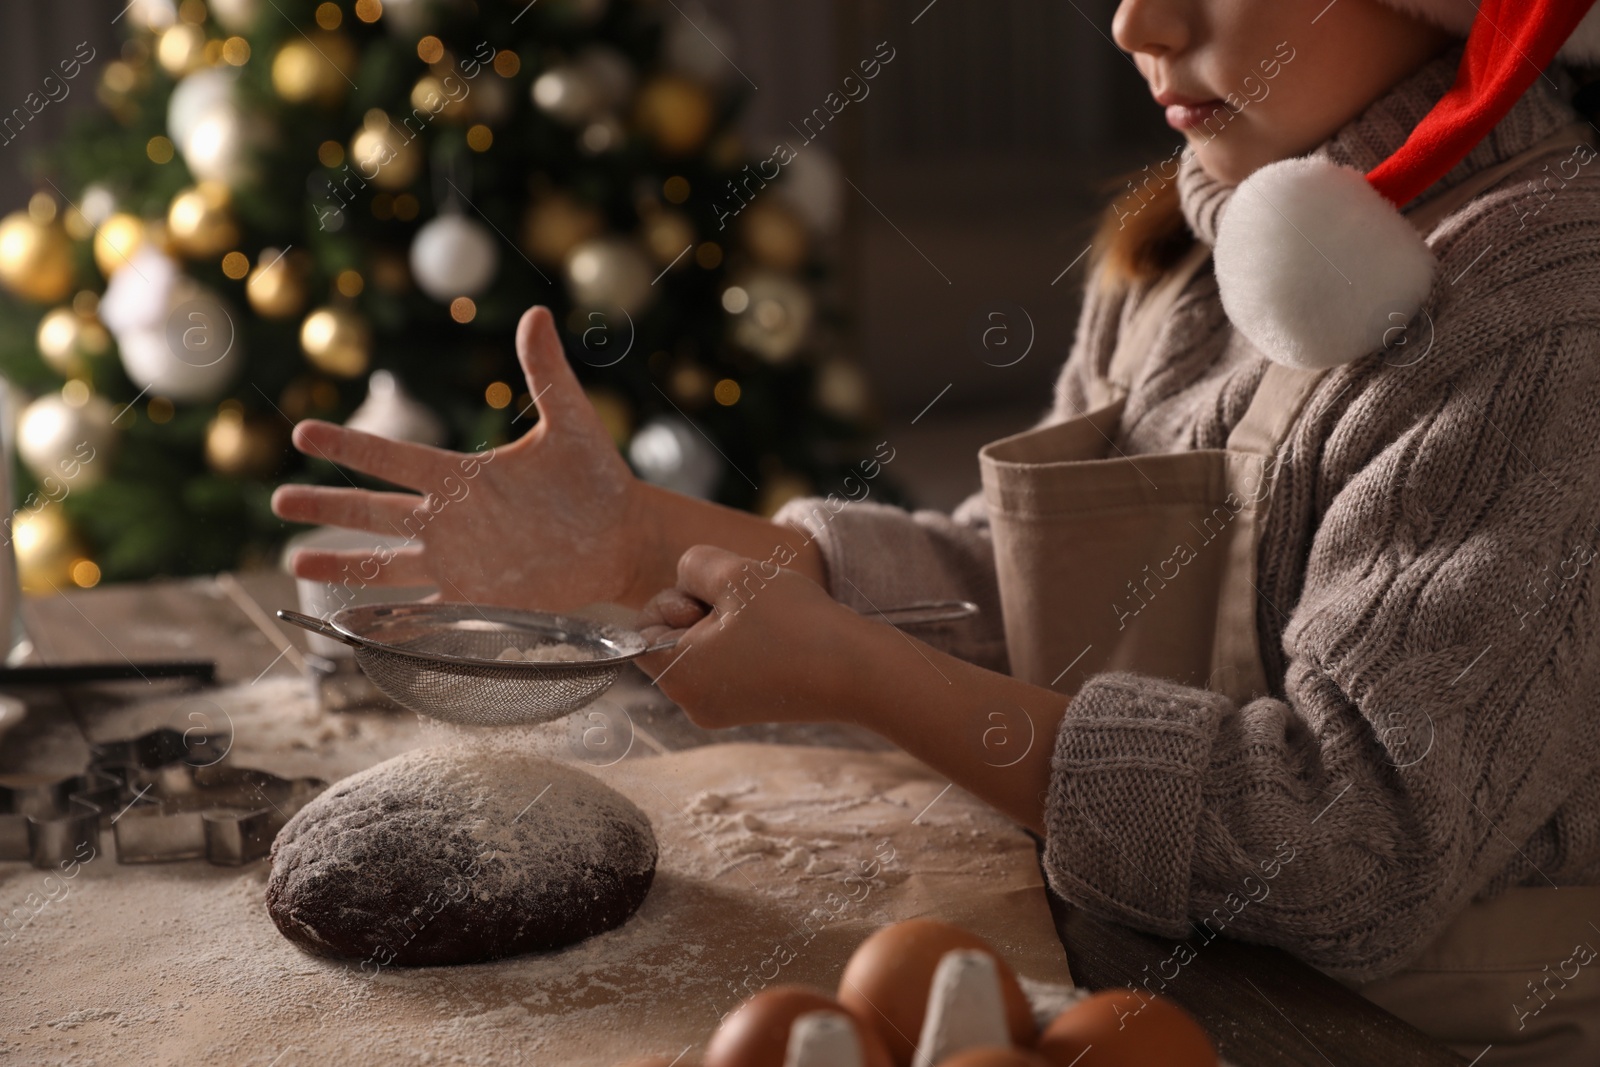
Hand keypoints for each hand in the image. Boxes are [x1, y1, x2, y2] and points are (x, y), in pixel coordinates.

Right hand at [271, 307, 653, 611]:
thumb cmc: (597, 479)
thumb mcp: (571, 424)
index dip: (350, 447)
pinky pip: (426, 612)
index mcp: (463, 475)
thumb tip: (535, 314)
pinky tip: (357, 626)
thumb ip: (547, 373)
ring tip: (294, 559)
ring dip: (341, 564)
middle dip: (326, 507)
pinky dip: (392, 620)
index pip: (394, 458)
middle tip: (277, 502)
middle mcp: (450, 518)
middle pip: (374, 511)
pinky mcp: (479, 598)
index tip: (302, 433)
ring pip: (386, 563)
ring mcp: (460, 561)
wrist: (622, 537)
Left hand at [636, 545, 872, 729]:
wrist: (858, 671)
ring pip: (703, 649)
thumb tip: (686, 580)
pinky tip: (778, 637)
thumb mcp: (735, 573)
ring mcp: (721, 710)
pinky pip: (728, 665)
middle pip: (671, 640)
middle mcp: (691, 703)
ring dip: (728, 624)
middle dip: (702, 612)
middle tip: (746, 607)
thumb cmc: (794, 624)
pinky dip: (745, 643)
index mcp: (676, 676)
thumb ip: (692, 565)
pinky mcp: (749, 709)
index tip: (714, 602)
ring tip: (767, 621)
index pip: (641, 630)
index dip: (674, 602)